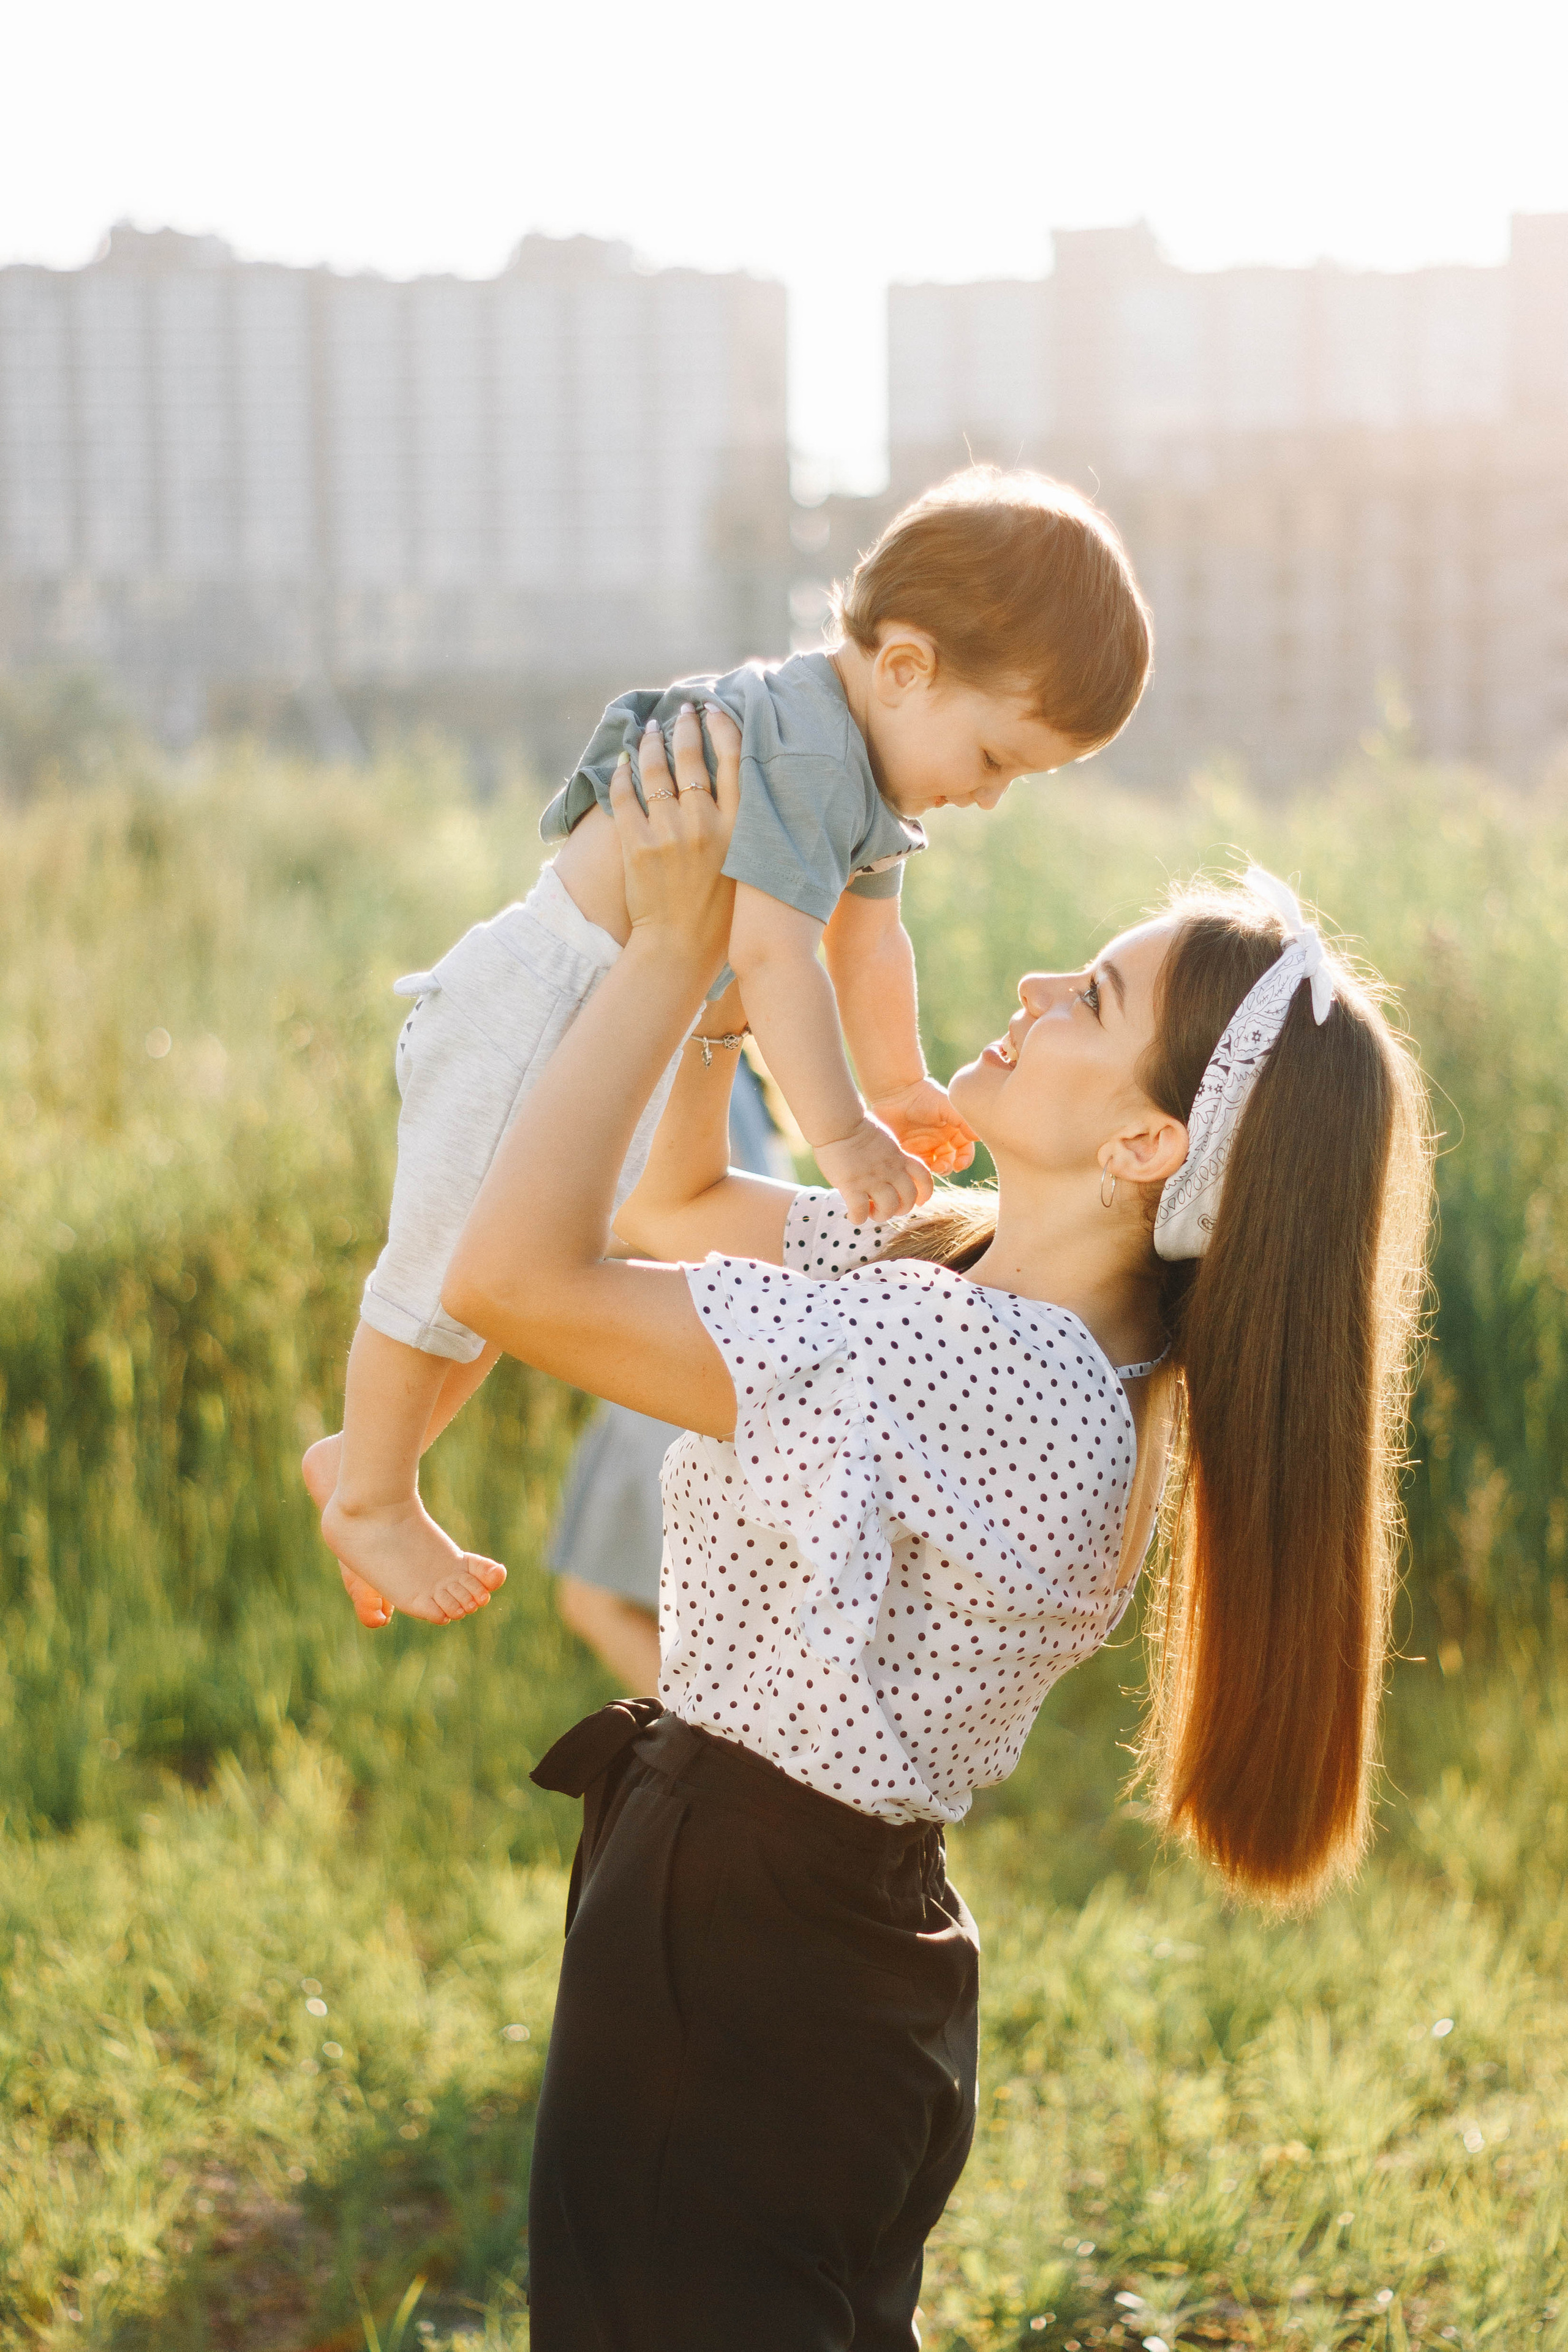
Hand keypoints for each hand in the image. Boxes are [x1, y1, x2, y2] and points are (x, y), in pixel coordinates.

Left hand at [611, 704, 740, 991]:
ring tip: (650, 728)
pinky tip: (623, 763)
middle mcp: (706, 823)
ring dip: (652, 743)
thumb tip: (747, 796)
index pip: (734, 761)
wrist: (681, 949)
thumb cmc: (721, 916)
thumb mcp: (748, 867)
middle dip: (685, 726)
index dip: (723, 728)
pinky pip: (625, 797)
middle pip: (693, 757)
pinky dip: (623, 775)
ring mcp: (670, 832)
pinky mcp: (638, 845)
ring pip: (657, 771)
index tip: (715, 709)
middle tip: (682, 709)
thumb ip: (746, 831)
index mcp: (740, 828)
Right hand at [815, 1115, 932, 1223]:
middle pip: (908, 1198)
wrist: (839, 1123)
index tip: (918, 1201)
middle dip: (901, 1209)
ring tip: (871, 1212)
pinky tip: (852, 1216)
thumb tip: (889, 1168)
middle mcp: (890, 1170)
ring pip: (888, 1208)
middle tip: (887, 1208)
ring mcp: (872, 1178)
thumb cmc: (855, 1127)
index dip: (925, 1193)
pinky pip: (860, 1211)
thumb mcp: (883, 1140)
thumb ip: (890, 1156)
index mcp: (899, 1158)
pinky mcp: (852, 1185)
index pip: (924, 1178)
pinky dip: (858, 1218)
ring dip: (881, 1215)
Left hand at [871, 1078, 977, 1177]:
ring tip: (935, 1167)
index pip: (965, 1148)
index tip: (960, 1164)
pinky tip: (920, 1166)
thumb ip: (964, 1121)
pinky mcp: (910, 1150)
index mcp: (953, 1128)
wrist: (896, 1094)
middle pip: (952, 1160)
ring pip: (937, 1165)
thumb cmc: (923, 1097)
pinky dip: (923, 1169)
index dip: (965, 1158)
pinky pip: (920, 1165)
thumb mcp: (947, 1106)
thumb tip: (978, 1137)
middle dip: (951, 1166)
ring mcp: (926, 1145)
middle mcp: (942, 1138)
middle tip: (943, 1166)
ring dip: (939, 1170)